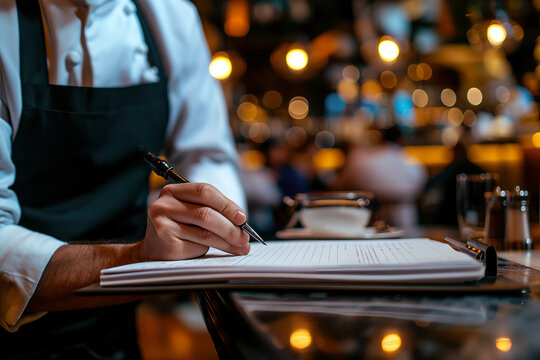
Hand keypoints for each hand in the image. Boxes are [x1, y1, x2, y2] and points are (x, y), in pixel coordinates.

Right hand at [136, 183, 250, 260]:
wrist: (153, 250)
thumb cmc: (179, 228)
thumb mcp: (191, 212)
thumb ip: (212, 210)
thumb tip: (242, 222)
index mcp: (172, 191)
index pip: (204, 191)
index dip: (227, 204)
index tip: (243, 218)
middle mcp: (164, 205)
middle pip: (206, 214)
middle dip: (231, 227)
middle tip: (245, 237)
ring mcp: (162, 225)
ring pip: (205, 233)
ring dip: (228, 241)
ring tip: (241, 246)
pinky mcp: (166, 244)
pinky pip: (198, 247)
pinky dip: (215, 250)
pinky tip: (225, 251)